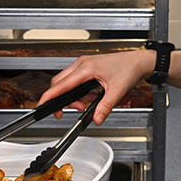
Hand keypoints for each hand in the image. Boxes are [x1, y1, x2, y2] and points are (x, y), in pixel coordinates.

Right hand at [39, 50, 154, 124]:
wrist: (138, 61)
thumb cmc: (129, 69)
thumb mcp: (117, 91)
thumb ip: (105, 107)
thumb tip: (96, 119)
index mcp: (86, 68)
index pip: (61, 84)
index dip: (49, 96)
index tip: (42, 105)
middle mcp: (82, 64)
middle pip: (58, 83)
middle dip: (61, 99)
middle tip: (70, 110)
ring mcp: (83, 64)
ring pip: (65, 81)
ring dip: (70, 95)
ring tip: (83, 104)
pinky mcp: (86, 66)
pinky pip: (73, 79)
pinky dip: (76, 90)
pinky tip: (87, 97)